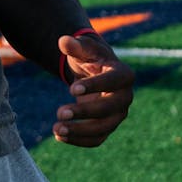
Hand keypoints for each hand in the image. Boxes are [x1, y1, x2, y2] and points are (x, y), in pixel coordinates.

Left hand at [53, 32, 134, 146]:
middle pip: (110, 109)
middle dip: (85, 112)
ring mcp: (118, 114)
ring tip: (56, 129)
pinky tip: (60, 136)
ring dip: (80, 131)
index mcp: (123, 74)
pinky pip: (98, 138)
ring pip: (104, 128)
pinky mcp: (108, 126)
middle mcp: (125, 97)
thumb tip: (64, 41)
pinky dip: (80, 140)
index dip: (95, 86)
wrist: (95, 70)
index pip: (113, 82)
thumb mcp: (83, 48)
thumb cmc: (90, 56)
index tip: (71, 89)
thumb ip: (75, 45)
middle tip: (60, 112)